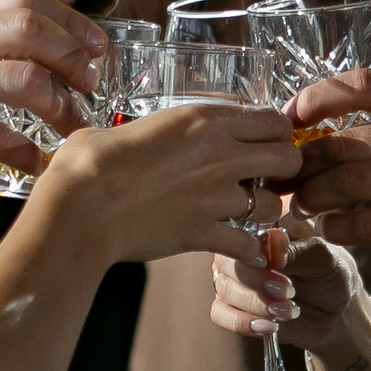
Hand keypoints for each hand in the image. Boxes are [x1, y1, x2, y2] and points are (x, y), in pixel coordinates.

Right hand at [0, 0, 108, 189]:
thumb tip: (48, 45)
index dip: (72, 21)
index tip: (97, 46)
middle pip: (32, 28)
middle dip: (74, 56)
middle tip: (92, 84)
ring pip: (25, 79)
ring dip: (60, 106)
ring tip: (73, 126)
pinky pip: (0, 136)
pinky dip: (28, 152)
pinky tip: (38, 163)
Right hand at [34, 103, 298, 266]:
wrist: (81, 205)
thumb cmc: (92, 161)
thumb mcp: (133, 126)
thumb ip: (159, 128)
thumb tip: (145, 134)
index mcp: (204, 120)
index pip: (273, 120)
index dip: (275, 134)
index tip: (263, 144)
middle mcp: (219, 154)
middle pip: (289, 158)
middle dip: (283, 170)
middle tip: (264, 178)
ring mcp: (215, 196)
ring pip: (274, 205)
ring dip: (265, 211)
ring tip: (245, 212)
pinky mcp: (204, 232)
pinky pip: (248, 245)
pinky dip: (247, 250)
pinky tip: (237, 247)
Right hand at [210, 217, 359, 354]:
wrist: (337, 314)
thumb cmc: (333, 275)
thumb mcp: (327, 260)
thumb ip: (299, 251)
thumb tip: (272, 243)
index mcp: (265, 225)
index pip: (242, 228)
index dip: (253, 249)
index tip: (275, 264)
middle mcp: (244, 248)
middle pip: (227, 260)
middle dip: (257, 281)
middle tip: (289, 291)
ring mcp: (236, 276)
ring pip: (223, 288)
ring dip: (255, 304)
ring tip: (288, 311)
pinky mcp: (233, 305)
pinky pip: (219, 313)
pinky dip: (241, 322)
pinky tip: (268, 326)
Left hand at [289, 70, 370, 264]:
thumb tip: (349, 121)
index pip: (361, 84)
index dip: (314, 99)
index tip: (291, 115)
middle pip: (344, 140)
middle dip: (303, 160)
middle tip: (285, 172)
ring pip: (348, 182)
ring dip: (313, 196)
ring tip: (303, 203)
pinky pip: (370, 225)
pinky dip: (340, 227)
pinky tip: (332, 228)